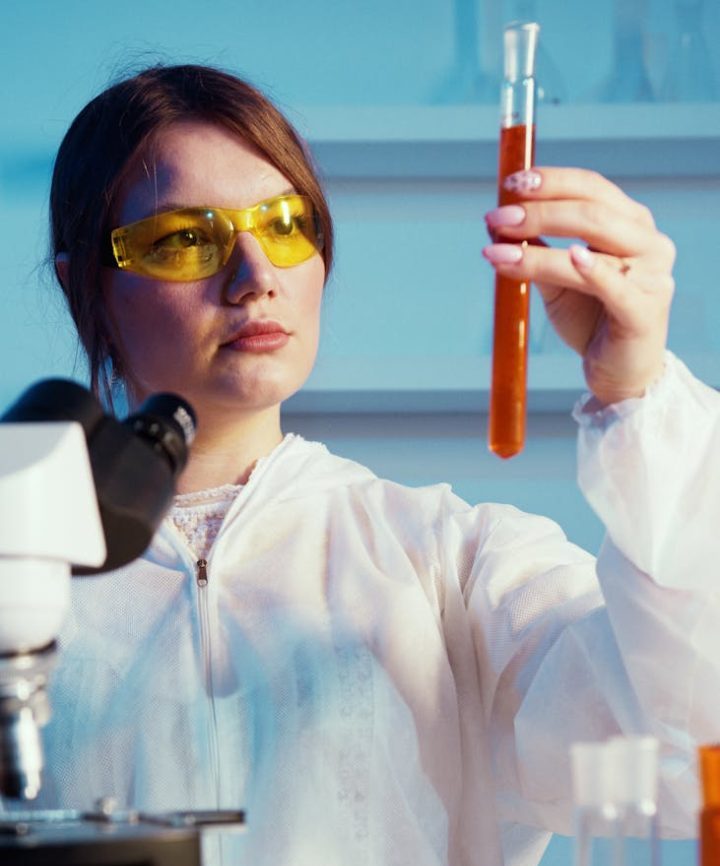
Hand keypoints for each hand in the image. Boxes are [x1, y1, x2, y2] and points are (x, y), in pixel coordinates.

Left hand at [482, 167, 675, 405]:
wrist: (618, 373)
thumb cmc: (591, 319)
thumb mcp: (557, 281)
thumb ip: (536, 251)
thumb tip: (494, 225)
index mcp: (631, 223)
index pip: (590, 188)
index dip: (549, 181)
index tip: (508, 184)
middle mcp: (648, 242)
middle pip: (590, 211)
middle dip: (537, 211)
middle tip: (494, 219)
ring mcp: (653, 275)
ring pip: (592, 244)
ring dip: (540, 245)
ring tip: (498, 247)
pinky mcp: (645, 310)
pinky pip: (614, 286)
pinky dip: (592, 269)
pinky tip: (570, 256)